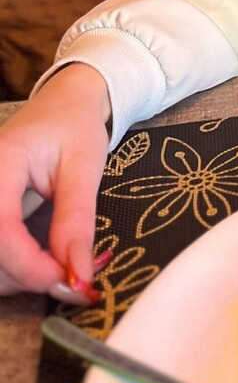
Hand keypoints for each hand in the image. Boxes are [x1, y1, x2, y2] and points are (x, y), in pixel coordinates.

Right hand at [0, 65, 110, 300]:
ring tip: (62, 267)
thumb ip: (76, 221)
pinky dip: (14, 269)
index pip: (1, 232)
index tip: (71, 280)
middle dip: (28, 277)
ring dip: (20, 278)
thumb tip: (77, 277)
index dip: (31, 267)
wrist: (64, 102)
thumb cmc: (74, 125)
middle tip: (74, 278)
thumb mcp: (84, 167)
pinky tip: (42, 263)